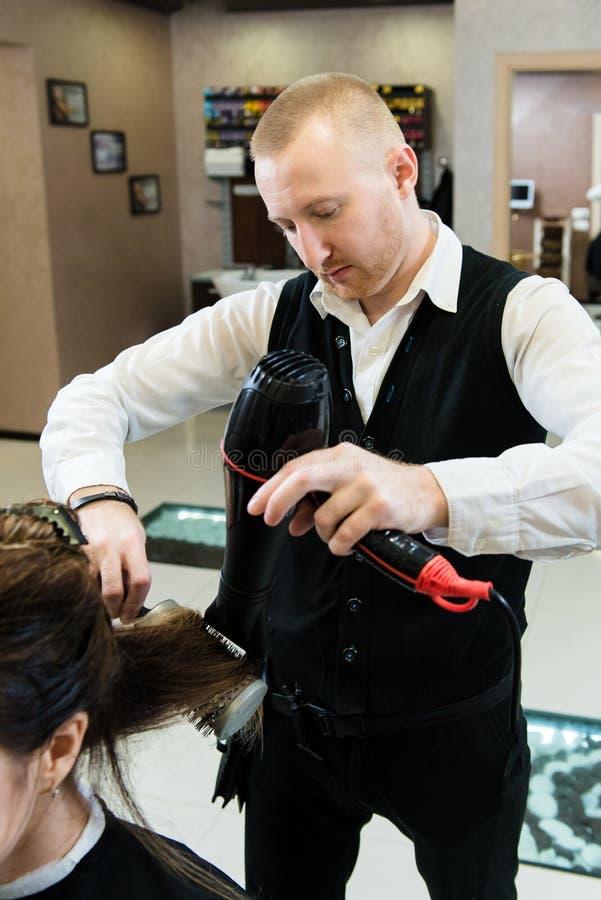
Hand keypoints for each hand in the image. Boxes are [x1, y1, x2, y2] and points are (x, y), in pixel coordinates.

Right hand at [69, 488, 150, 621]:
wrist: (98, 499)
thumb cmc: (121, 522)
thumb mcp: (137, 540)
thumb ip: (135, 567)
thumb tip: (133, 600)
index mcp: (132, 544)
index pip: (140, 581)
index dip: (137, 603)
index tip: (132, 613)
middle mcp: (111, 546)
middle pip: (114, 591)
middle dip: (116, 610)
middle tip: (117, 614)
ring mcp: (90, 549)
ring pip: (93, 588)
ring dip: (99, 601)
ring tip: (103, 602)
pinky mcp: (74, 551)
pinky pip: (81, 578)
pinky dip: (86, 588)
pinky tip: (91, 588)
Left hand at [247, 443, 447, 555]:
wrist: (426, 492)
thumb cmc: (383, 489)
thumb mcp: (349, 486)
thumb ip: (318, 499)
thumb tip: (292, 522)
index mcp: (340, 455)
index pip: (297, 467)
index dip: (271, 488)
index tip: (256, 506)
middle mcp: (351, 466)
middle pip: (303, 478)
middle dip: (279, 501)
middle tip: (270, 519)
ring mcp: (366, 485)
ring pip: (323, 516)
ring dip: (322, 534)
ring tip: (336, 535)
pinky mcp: (379, 507)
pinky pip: (344, 534)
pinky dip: (339, 545)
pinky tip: (347, 545)